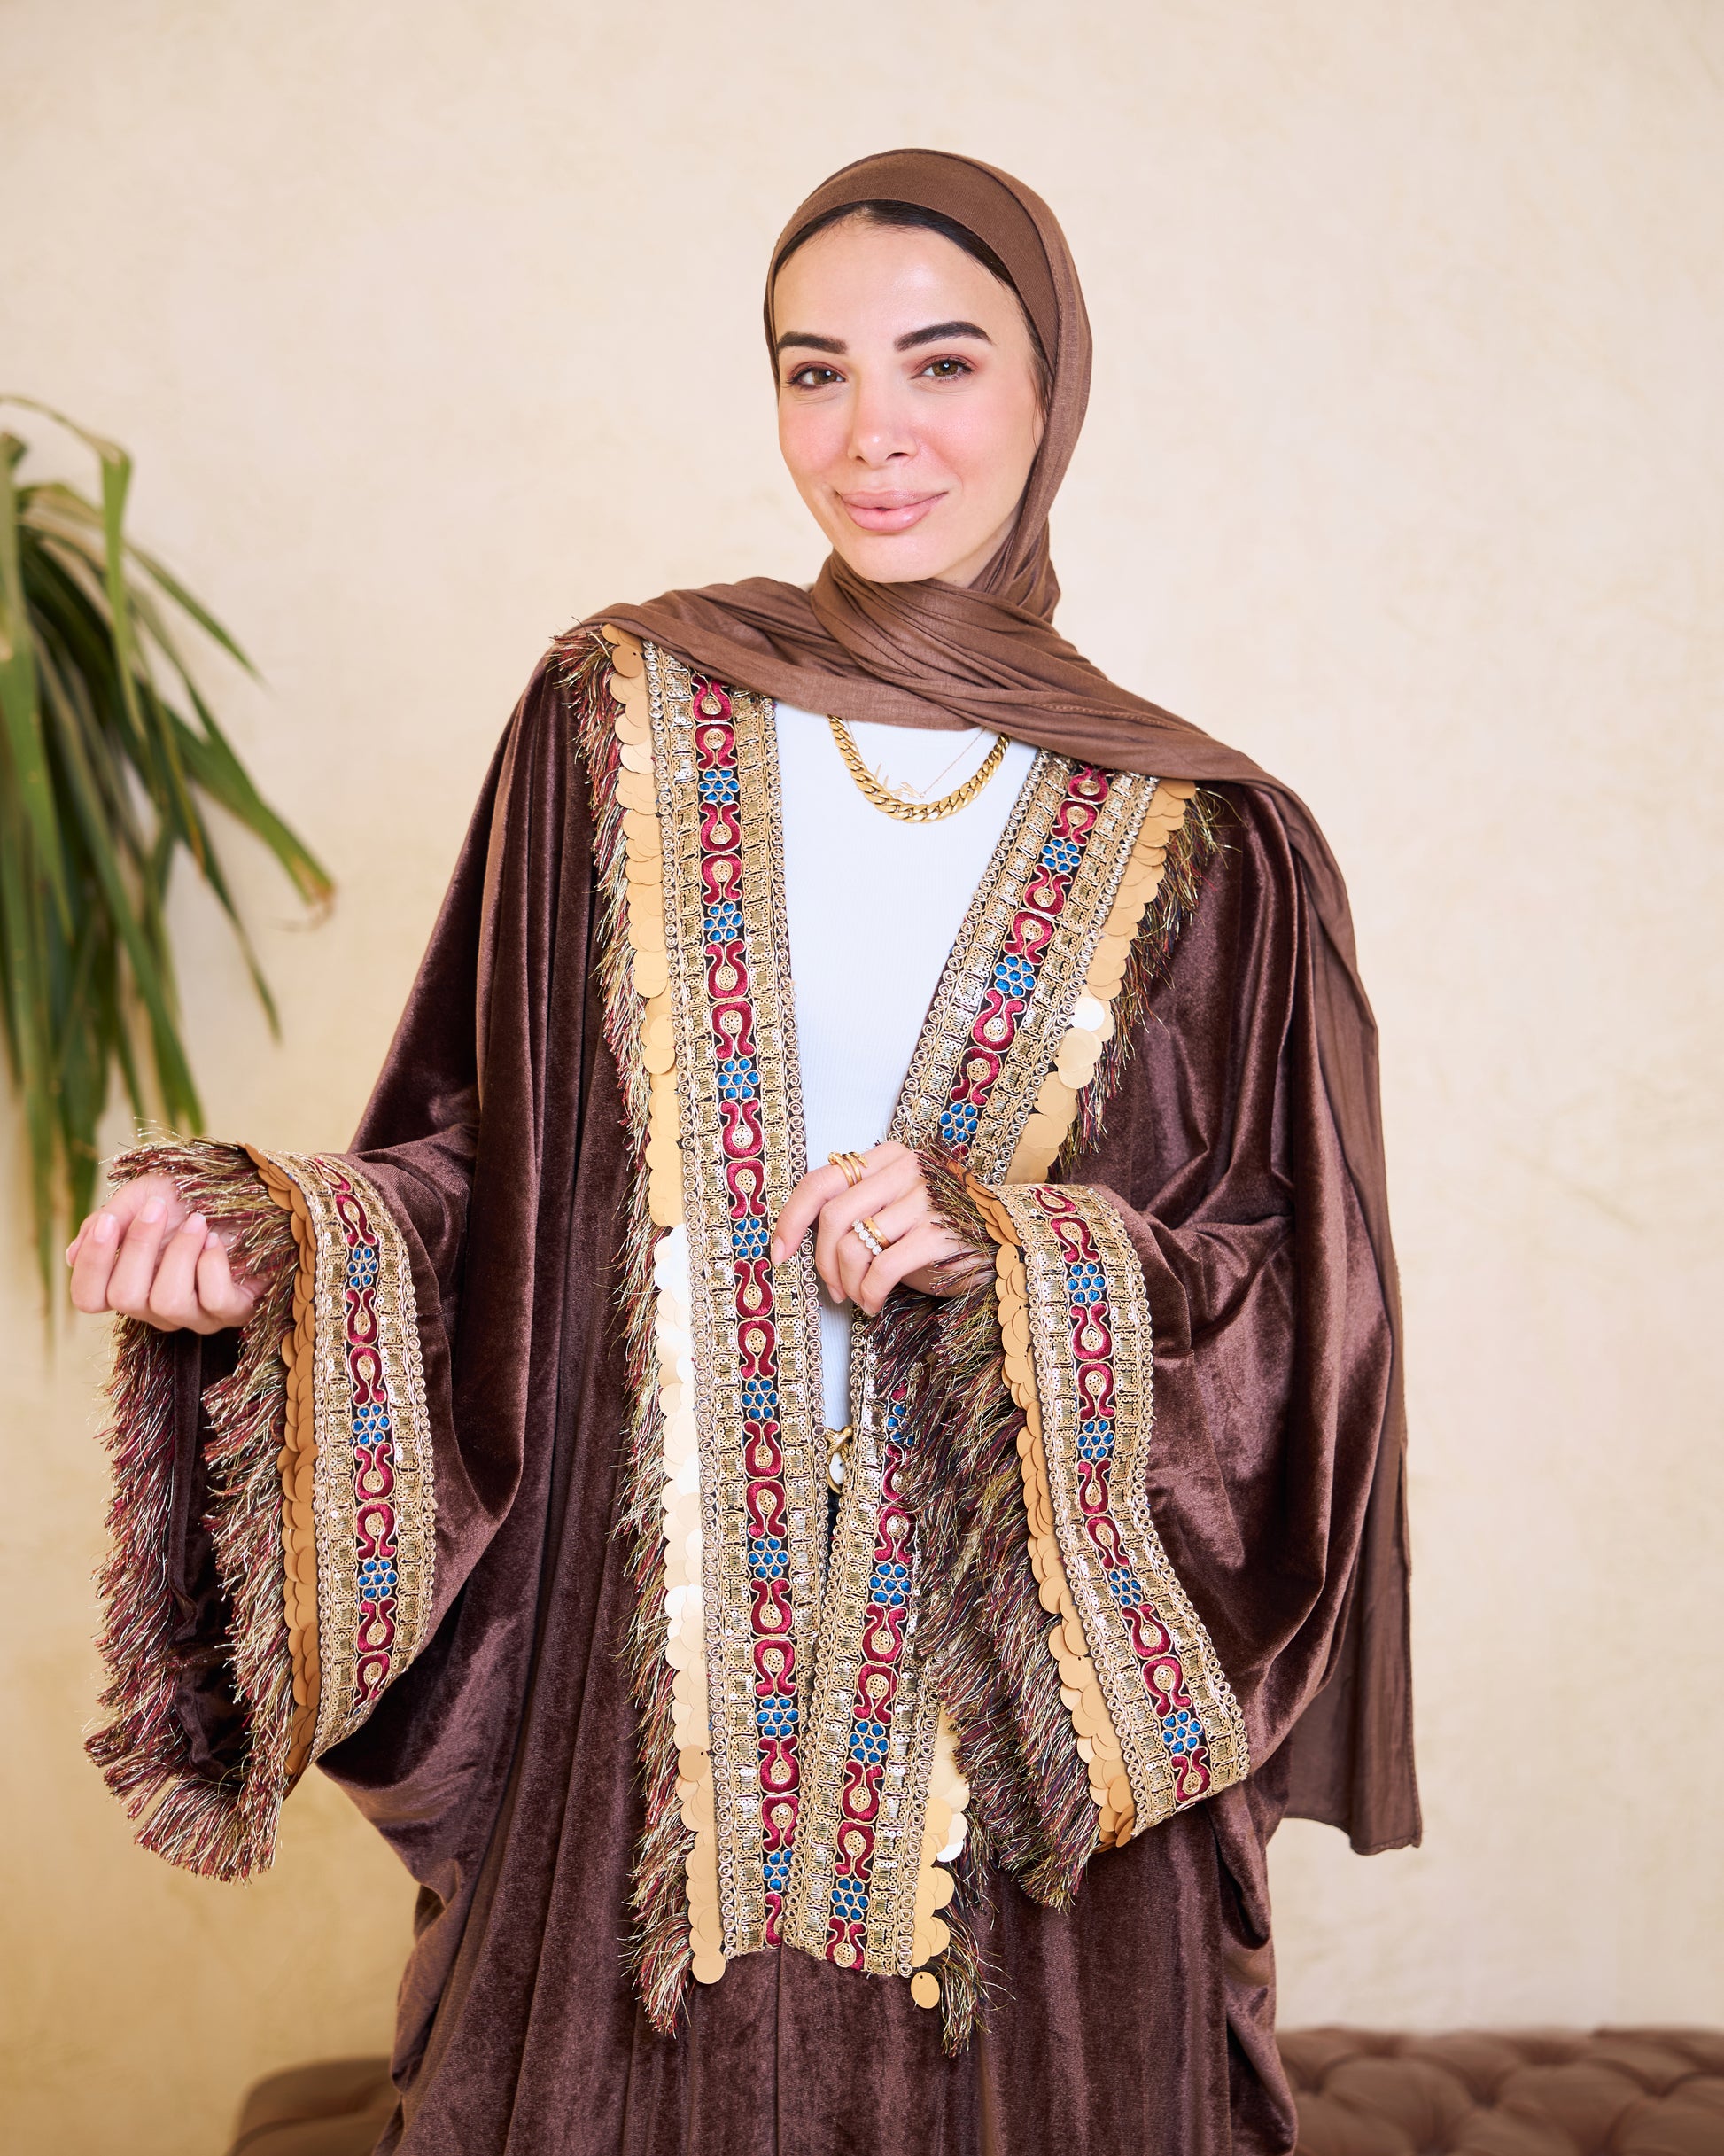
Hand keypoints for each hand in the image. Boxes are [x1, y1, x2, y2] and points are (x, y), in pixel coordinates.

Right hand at [65, 1172, 258, 1332]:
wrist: (248, 1189)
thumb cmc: (192, 1195)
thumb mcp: (145, 1195)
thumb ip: (109, 1220)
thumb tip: (70, 1254)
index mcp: (125, 1280)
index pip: (87, 1298)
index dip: (92, 1265)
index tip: (109, 1223)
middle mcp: (154, 1306)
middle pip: (124, 1298)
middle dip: (140, 1246)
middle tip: (159, 1207)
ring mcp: (192, 1315)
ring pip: (168, 1302)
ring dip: (181, 1253)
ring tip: (198, 1221)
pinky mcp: (231, 1311)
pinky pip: (214, 1302)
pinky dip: (213, 1265)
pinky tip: (216, 1241)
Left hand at [769, 1141, 984, 1317]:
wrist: (1006, 1245)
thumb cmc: (941, 1231)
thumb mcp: (896, 1208)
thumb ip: (857, 1208)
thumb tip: (797, 1240)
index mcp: (889, 1156)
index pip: (821, 1181)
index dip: (792, 1219)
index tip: (779, 1251)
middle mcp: (906, 1170)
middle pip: (832, 1216)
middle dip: (821, 1262)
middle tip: (833, 1290)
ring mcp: (924, 1199)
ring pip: (852, 1245)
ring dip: (847, 1283)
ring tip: (859, 1298)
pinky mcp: (939, 1232)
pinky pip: (881, 1269)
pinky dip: (869, 1294)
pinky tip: (875, 1304)